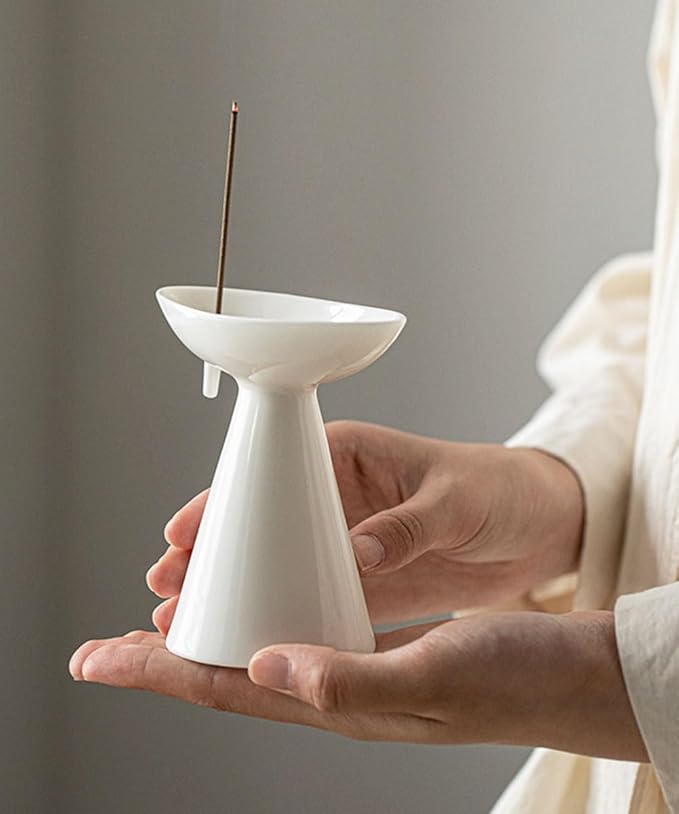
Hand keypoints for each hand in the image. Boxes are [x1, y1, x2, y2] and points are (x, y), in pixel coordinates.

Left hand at [69, 609, 646, 760]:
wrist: (574, 674)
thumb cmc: (518, 677)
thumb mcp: (438, 675)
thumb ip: (352, 679)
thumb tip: (268, 666)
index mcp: (341, 700)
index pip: (225, 689)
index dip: (156, 672)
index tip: (97, 656)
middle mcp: (338, 690)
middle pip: (227, 678)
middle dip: (162, 660)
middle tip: (109, 644)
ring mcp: (357, 672)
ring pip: (257, 659)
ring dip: (206, 643)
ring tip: (166, 628)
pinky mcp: (379, 650)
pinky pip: (298, 638)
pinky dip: (260, 623)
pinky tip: (256, 614)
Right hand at [146, 421, 583, 631]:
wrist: (541, 523)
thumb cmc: (499, 488)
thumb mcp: (455, 499)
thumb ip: (407, 525)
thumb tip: (357, 551)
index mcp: (349, 457)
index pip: (269, 474)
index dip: (222, 502)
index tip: (182, 534)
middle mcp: (338, 498)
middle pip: (260, 523)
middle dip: (213, 553)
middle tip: (169, 589)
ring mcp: (347, 540)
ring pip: (277, 563)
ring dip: (237, 589)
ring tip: (194, 621)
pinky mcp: (366, 578)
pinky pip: (312, 592)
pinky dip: (280, 611)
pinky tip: (252, 634)